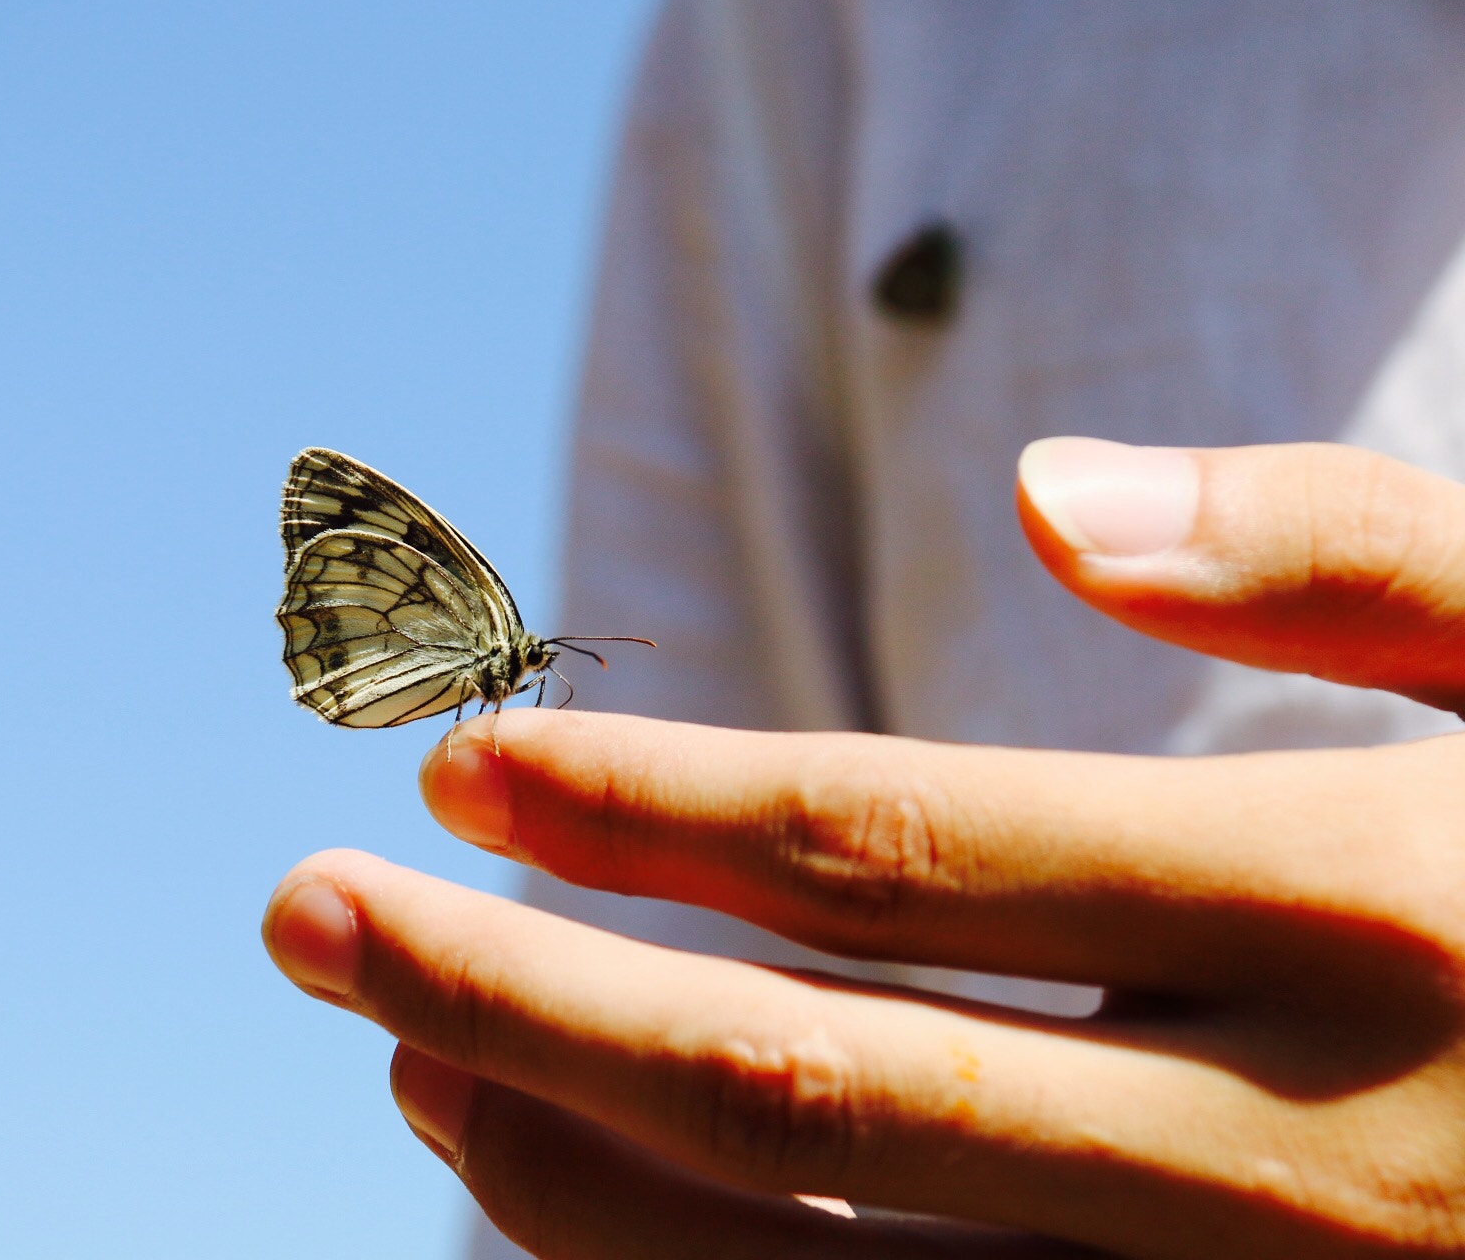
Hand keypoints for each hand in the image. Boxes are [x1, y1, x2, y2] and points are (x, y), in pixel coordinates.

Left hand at [262, 439, 1464, 1257]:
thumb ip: (1351, 557)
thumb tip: (1054, 475)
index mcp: (1362, 920)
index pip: (894, 856)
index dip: (639, 811)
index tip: (452, 770)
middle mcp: (1292, 1159)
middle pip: (801, 1087)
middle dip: (516, 997)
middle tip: (303, 916)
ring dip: (579, 1173)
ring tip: (409, 1062)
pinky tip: (576, 1204)